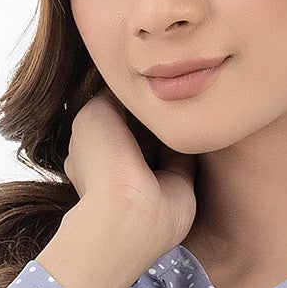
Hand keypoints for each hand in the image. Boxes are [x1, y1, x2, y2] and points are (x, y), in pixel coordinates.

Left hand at [59, 83, 197, 264]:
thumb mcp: (94, 112)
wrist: (131, 211)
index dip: (124, 96)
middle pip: (140, 127)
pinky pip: (186, 152)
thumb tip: (131, 86)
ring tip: (180, 96)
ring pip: (163, 139)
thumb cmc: (103, 161)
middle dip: (150, 109)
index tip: (140, 76)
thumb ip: (112, 94)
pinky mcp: (179, 184)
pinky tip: (193, 117)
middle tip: (163, 84)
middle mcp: (122, 164)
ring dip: (170, 121)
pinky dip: (189, 137)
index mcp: (95, 150)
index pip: (111, 117)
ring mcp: (151, 175)